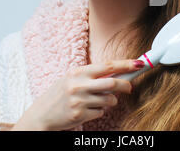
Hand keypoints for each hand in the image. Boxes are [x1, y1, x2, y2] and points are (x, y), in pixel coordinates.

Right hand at [12, 59, 143, 130]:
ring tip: (98, 101)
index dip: (125, 64)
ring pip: (109, 100)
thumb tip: (117, 74)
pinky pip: (100, 112)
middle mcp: (79, 85)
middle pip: (113, 83)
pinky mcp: (80, 115)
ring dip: (110, 101)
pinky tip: (86, 110)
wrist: (40, 115)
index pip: (107, 66)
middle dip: (126, 85)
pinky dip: (98, 111)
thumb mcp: (71, 79)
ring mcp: (79, 100)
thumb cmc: (58, 95)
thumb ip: (91, 76)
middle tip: (130, 87)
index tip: (139, 63)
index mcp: (78, 72)